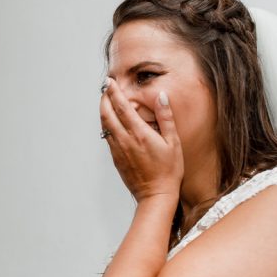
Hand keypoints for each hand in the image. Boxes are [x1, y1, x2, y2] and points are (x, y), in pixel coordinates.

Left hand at [100, 79, 182, 200]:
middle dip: (104, 99)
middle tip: (105, 88)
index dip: (114, 92)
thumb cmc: (169, 170)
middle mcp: (125, 140)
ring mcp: (118, 150)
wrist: (155, 195)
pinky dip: (106, 125)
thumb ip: (166, 117)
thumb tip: (161, 96)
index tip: (109, 82)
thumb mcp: (173, 142)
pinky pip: (108, 137)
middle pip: (107, 114)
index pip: (122, 107)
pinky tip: (110, 121)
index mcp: (139, 133)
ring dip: (103, 111)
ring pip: (105, 126)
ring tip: (105, 100)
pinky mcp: (116, 158)